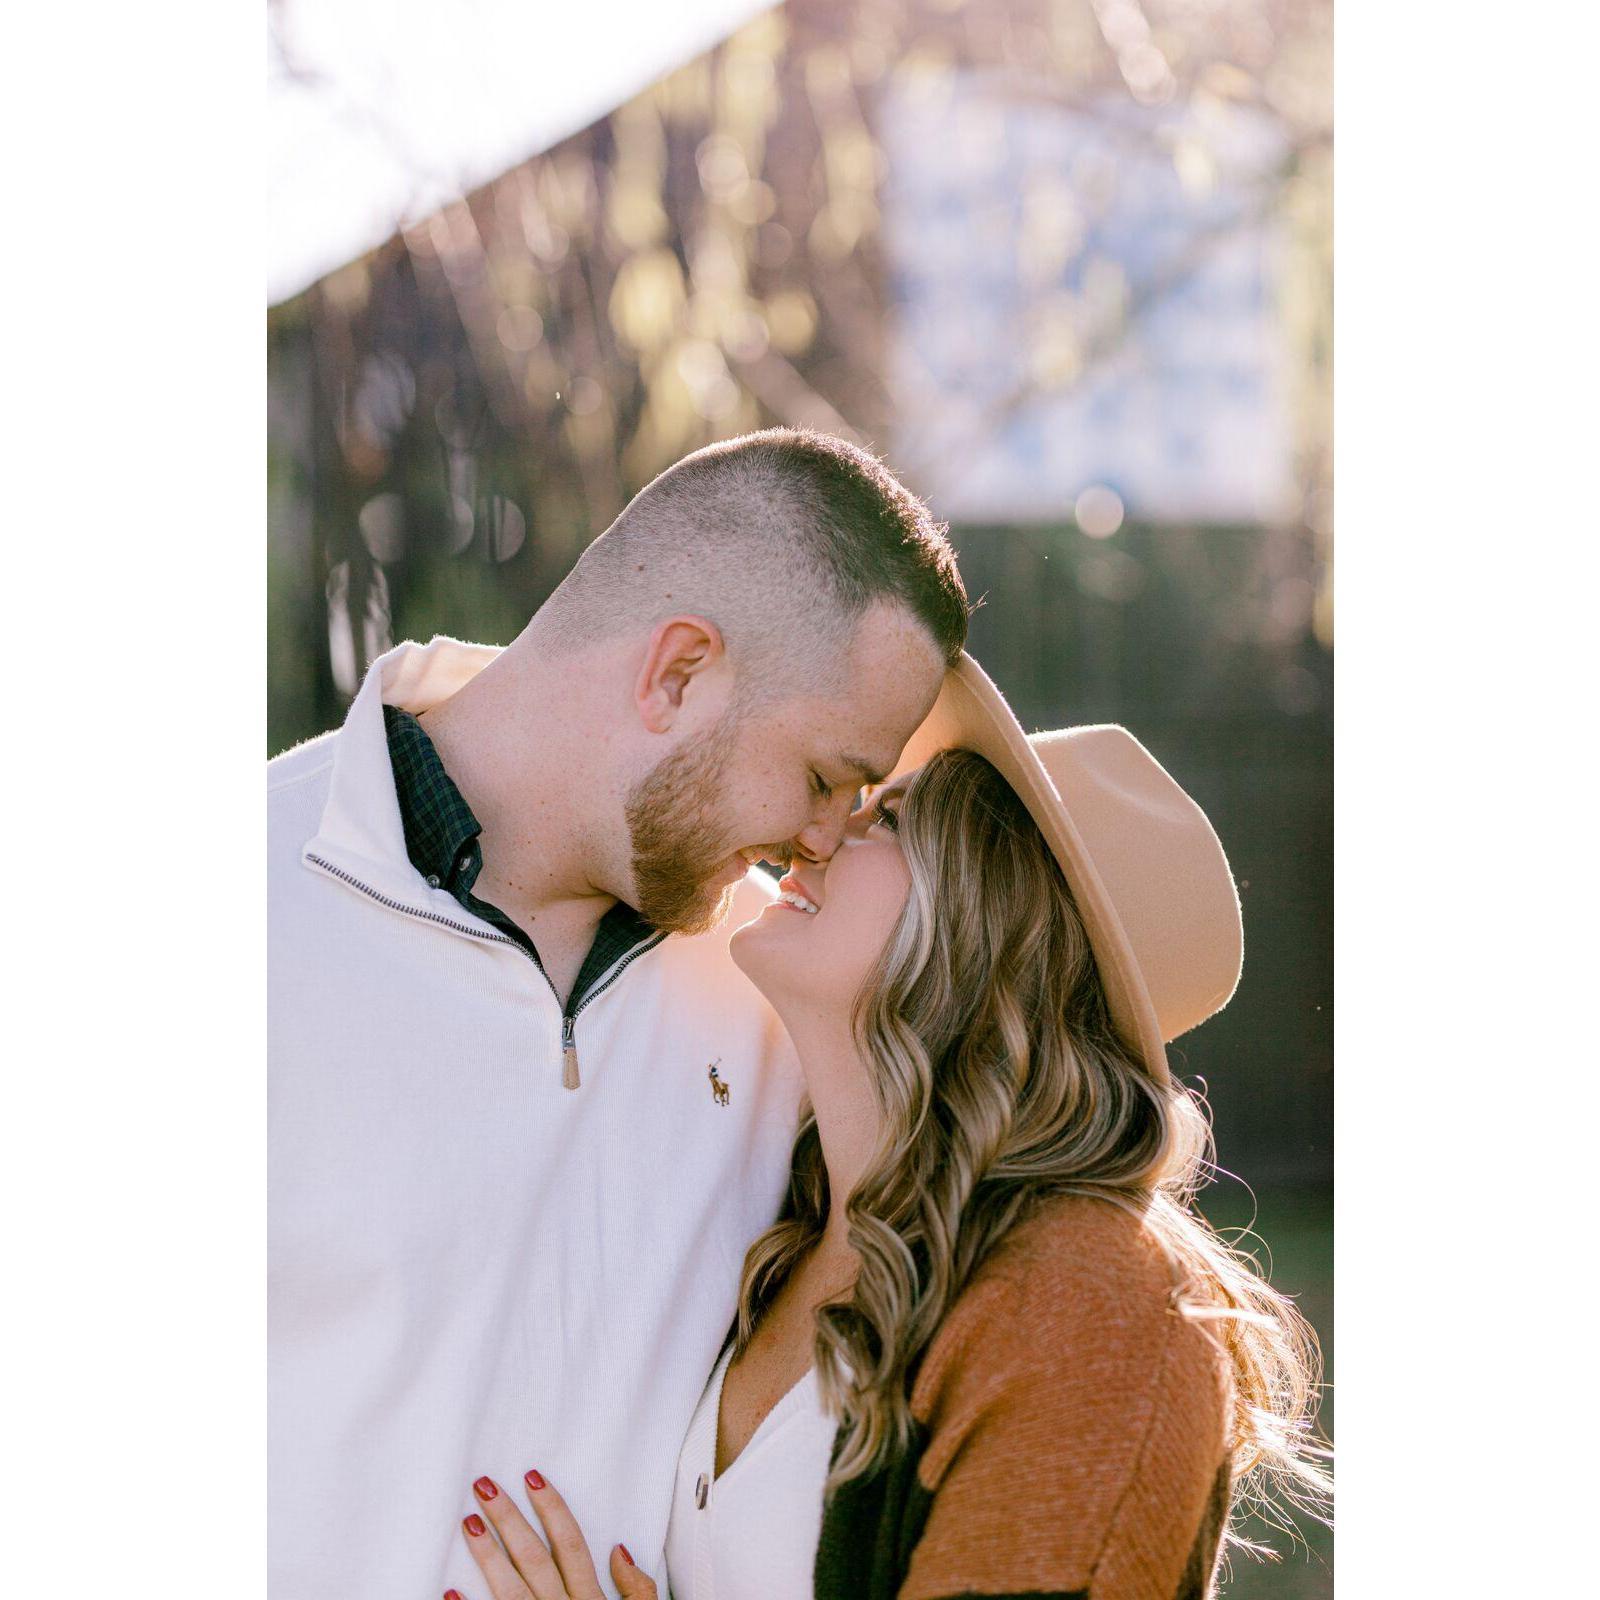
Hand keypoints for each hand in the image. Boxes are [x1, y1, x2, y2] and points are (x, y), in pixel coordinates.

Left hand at [447, 1470, 657, 1599]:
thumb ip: (637, 1590)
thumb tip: (619, 1551)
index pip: (571, 1545)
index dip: (553, 1509)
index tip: (532, 1477)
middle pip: (536, 1559)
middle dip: (510, 1520)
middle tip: (484, 1487)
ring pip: (511, 1591)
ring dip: (488, 1556)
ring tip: (467, 1524)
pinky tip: (449, 1593)